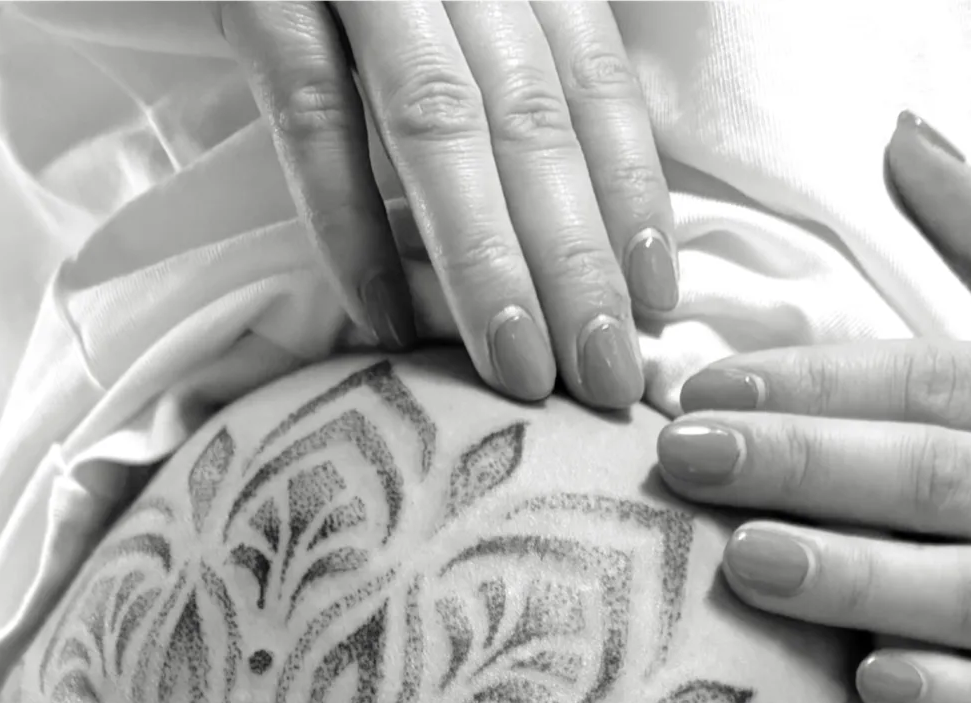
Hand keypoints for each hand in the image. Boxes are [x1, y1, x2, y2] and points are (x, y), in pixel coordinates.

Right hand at [219, 1, 676, 406]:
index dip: (629, 190)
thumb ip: (509, 54)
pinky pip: (313, 117)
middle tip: (606, 381)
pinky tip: (387, 323)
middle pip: (528, 115)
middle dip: (576, 259)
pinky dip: (349, 225)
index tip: (656, 301)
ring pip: (440, 122)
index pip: (588, 71)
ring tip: (520, 375)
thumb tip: (571, 214)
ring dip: (487, 262)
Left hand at [654, 114, 970, 702]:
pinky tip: (871, 679)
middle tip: (690, 460)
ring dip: (855, 578)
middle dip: (807, 467)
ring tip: (746, 560)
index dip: (824, 383)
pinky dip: (955, 694)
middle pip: (939, 479)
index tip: (715, 386)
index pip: (941, 382)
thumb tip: (907, 145)